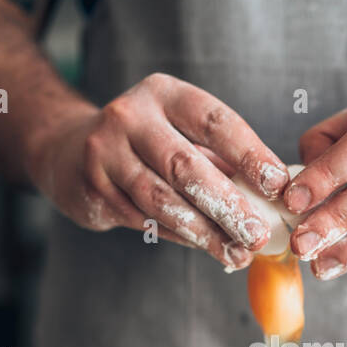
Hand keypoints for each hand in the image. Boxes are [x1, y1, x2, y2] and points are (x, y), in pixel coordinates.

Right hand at [25, 73, 291, 269]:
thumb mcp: (182, 134)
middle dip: (227, 205)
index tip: (277, 185)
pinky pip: (144, 219)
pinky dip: (179, 236)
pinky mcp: (93, 188)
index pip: (214, 122)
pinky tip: (205, 247)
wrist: (70, 151)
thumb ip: (222, 160)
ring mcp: (106, 152)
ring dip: (205, 232)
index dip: (248, 154)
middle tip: (257, 234)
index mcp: (164, 94)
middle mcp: (130, 117)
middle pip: (186, 166)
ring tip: (236, 252)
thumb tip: (276, 196)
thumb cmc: (147, 144)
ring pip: (163, 200)